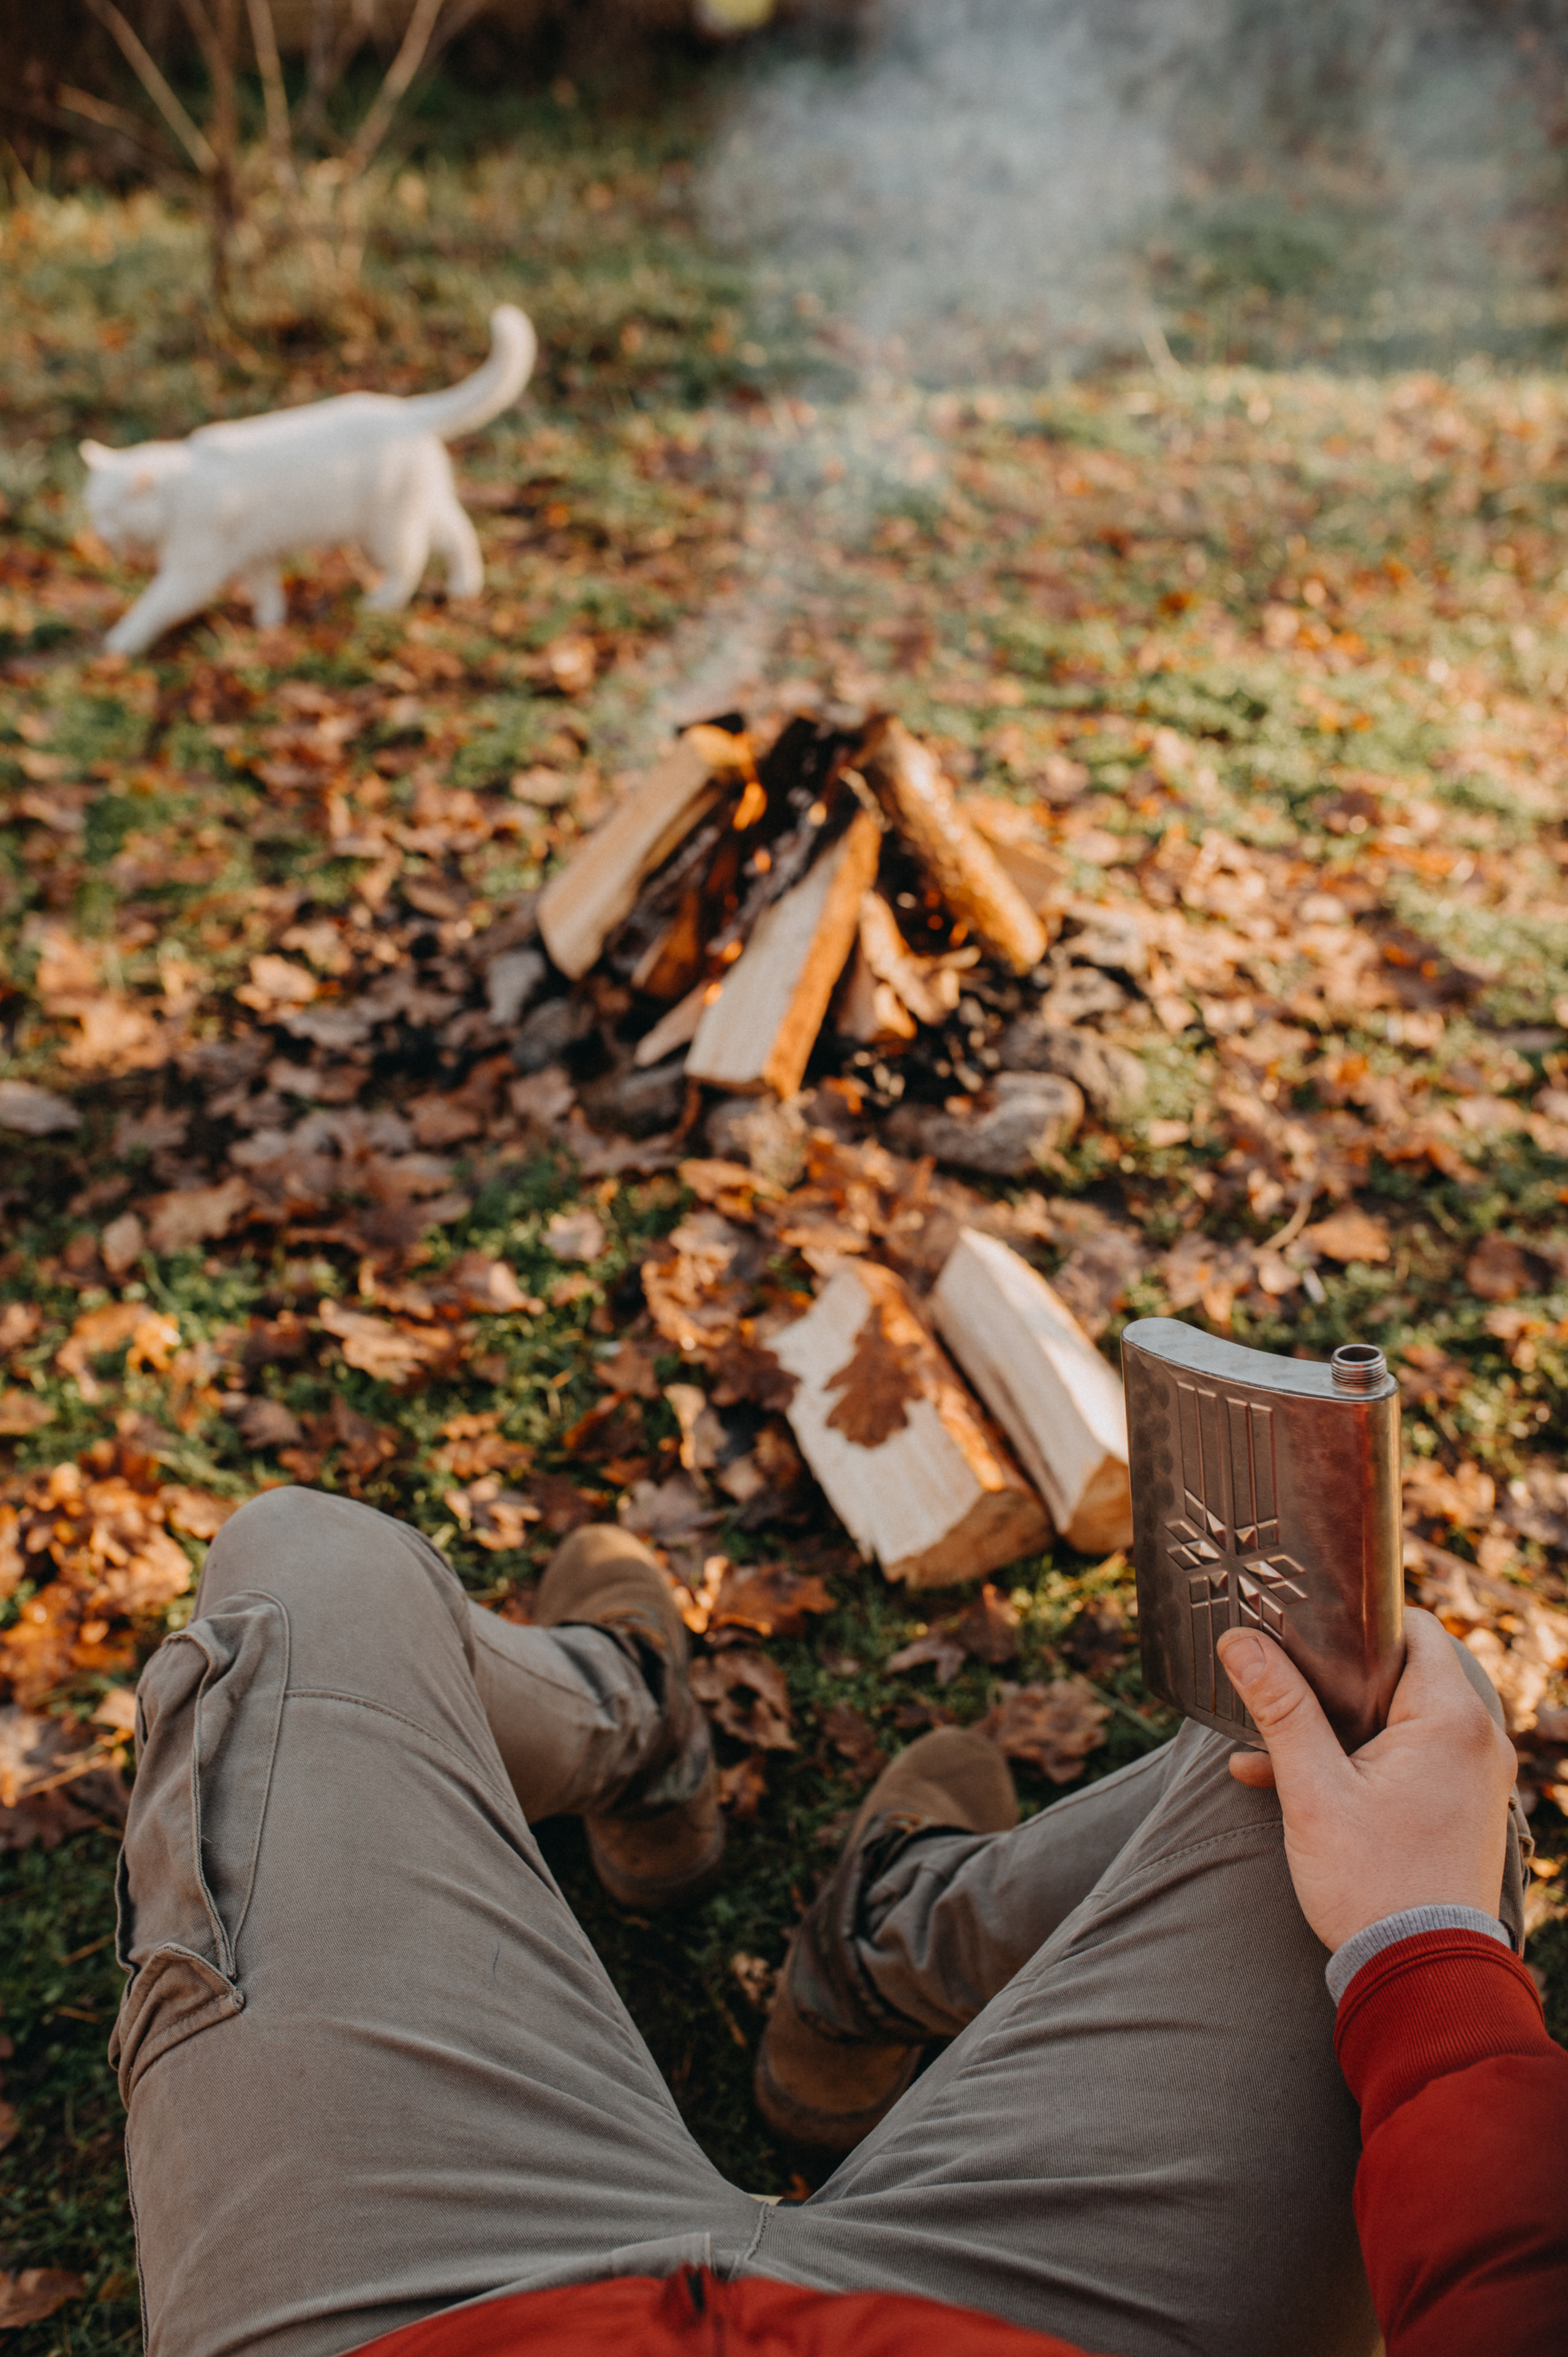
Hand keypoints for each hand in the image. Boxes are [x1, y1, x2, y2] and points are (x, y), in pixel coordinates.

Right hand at [1216, 1608, 1515, 1952]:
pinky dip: (1359, 1762)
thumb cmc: (1372, 1884)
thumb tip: (1238, 1641)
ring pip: (1396, 1720)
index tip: (1304, 1628)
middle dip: (1332, 1681)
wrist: (1422, 1975)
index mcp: (1450, 1719)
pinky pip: (1408, 1760)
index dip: (1356, 1621)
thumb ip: (1279, 1708)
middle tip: (1280, 1682)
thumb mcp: (1311, 1790)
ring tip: (1269, 1748)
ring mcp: (1473, 1776)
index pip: (1413, 1628)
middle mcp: (1476, 1740)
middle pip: (1400, 1673)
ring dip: (1335, 1728)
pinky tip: (1290, 1782)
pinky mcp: (1461, 1807)